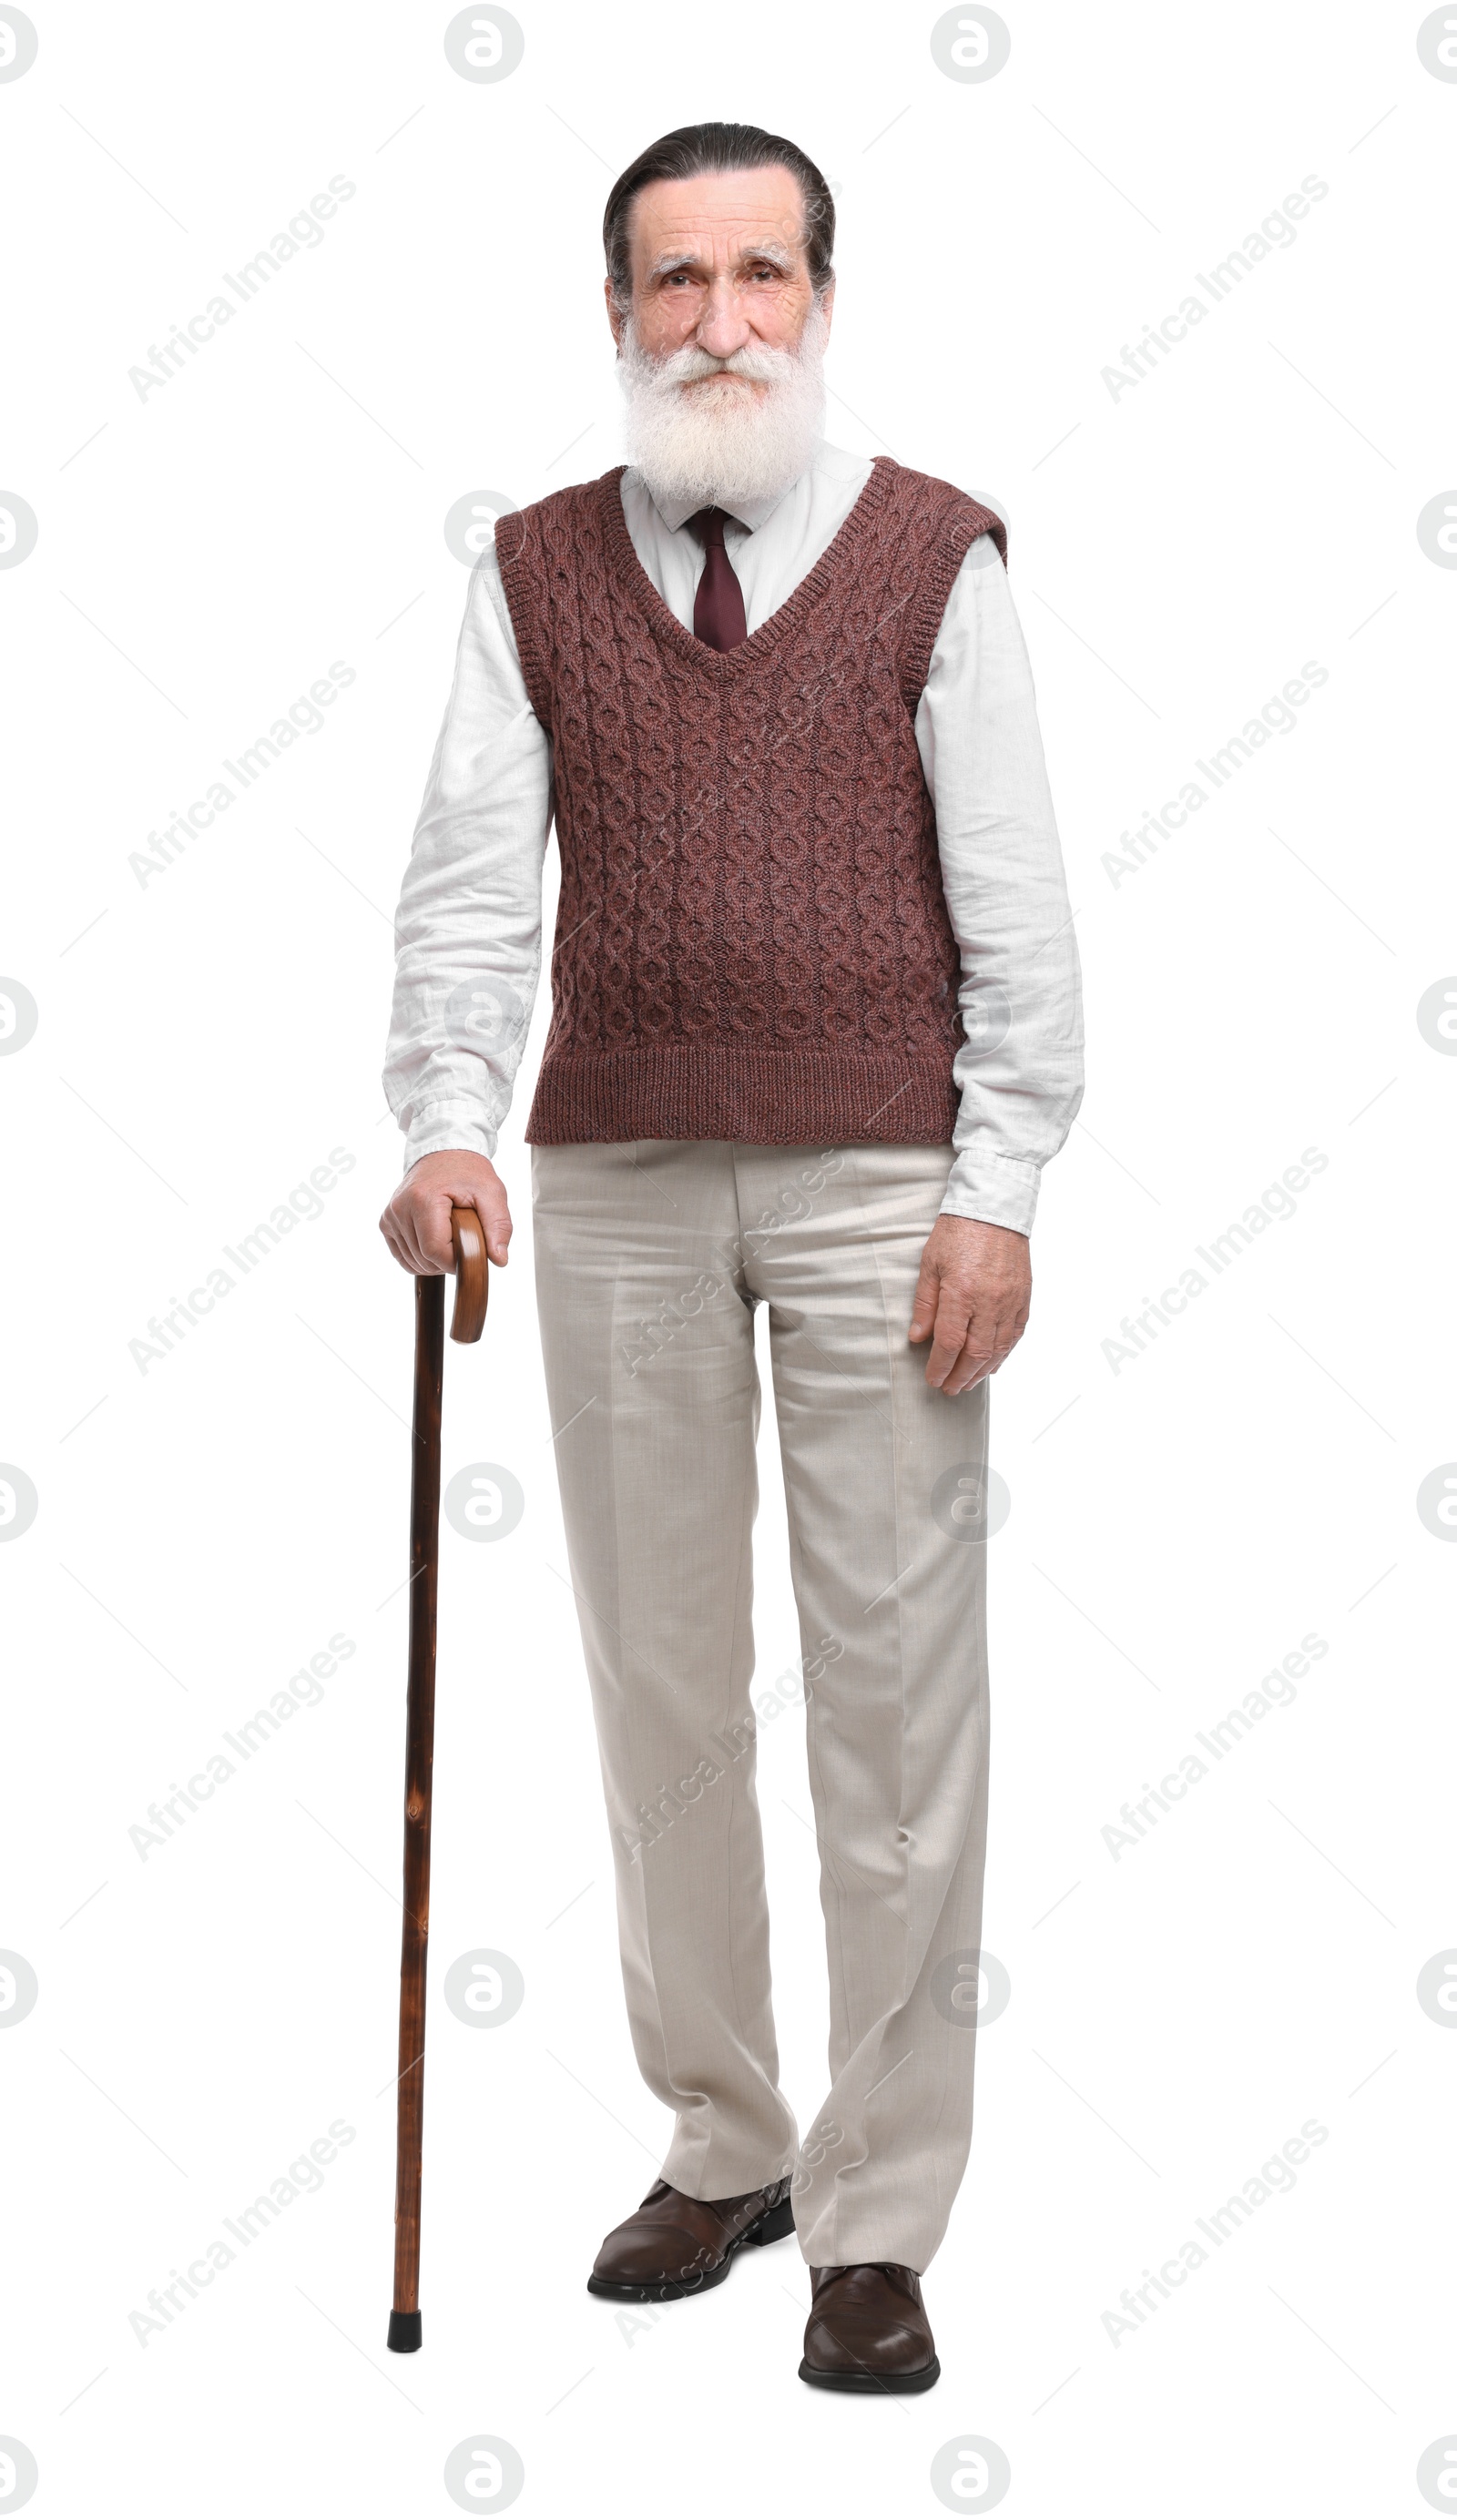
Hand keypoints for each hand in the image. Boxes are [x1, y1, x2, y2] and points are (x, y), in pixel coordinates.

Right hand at [379, 1148, 510, 1275]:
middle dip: (449, 1260)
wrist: (444, 1154)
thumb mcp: (492, 1193)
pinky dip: (422, 1258)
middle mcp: (400, 1208)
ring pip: (413, 1262)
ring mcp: (390, 1216)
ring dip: (436, 1261)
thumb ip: (499, 1227)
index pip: (435, 1251)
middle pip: (424, 1259)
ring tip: (451, 1237)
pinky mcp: (387, 1222)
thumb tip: (500, 1260)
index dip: (457, 1260)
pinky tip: (437, 1243)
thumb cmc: (468, 1172)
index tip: (472, 1251)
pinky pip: (403, 1257)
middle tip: (464, 1240)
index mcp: (423, 1199)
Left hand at [908, 1216, 1030, 1394]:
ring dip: (982, 1371)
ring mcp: (1011, 1300)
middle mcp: (990, 1301)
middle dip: (961, 1376)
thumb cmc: (958, 1232)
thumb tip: (918, 1338)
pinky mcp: (1024, 1296)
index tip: (933, 1380)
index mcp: (962, 1293)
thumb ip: (925, 1304)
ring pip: (998, 1348)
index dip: (940, 1367)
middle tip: (949, 1389)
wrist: (995, 1207)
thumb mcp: (930, 1264)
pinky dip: (1004, 1353)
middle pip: (976, 1353)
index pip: (950, 1343)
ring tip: (968, 1382)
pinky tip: (993, 1364)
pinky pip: (1016, 1334)